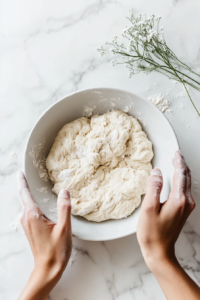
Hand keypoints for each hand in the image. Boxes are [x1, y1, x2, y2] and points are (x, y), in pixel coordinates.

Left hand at [18, 171, 71, 299]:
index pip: (25, 194)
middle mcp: (26, 218)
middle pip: (26, 197)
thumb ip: (64, 208)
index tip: (20, 172)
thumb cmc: (56, 250)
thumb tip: (64, 191)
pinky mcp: (30, 229)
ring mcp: (27, 224)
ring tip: (39, 186)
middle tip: (32, 174)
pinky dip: (35, 203)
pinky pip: (31, 211)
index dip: (23, 181)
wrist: (48, 269)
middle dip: (27, 185)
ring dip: (32, 195)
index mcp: (33, 216)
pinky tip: (44, 203)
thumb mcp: (64, 228)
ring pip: (28, 205)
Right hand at [137, 150, 194, 268]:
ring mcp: (186, 207)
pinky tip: (175, 180)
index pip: (180, 174)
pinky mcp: (183, 211)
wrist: (160, 252)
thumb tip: (157, 173)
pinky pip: (185, 191)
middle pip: (186, 178)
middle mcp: (186, 202)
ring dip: (182, 172)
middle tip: (176, 155)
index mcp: (179, 199)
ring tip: (176, 164)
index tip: (175, 153)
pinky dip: (181, 181)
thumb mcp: (148, 208)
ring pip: (187, 184)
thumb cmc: (152, 233)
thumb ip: (153, 188)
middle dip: (182, 165)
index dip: (178, 162)